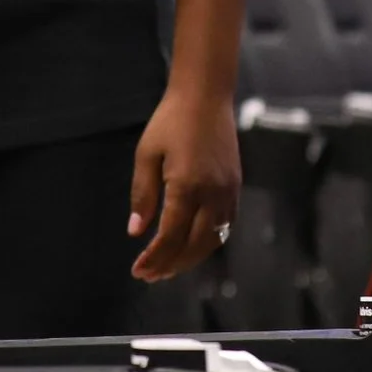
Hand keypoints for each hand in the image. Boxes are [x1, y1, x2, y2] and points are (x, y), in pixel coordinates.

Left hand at [128, 85, 241, 281]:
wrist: (206, 96)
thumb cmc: (171, 121)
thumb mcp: (146, 154)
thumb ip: (142, 195)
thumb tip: (136, 231)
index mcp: (187, 186)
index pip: (170, 237)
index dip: (154, 258)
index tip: (138, 271)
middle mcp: (212, 195)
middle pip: (193, 246)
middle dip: (170, 265)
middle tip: (150, 275)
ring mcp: (228, 193)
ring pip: (212, 241)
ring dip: (190, 258)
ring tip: (168, 267)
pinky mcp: (235, 188)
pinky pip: (225, 227)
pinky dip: (208, 242)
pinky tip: (191, 246)